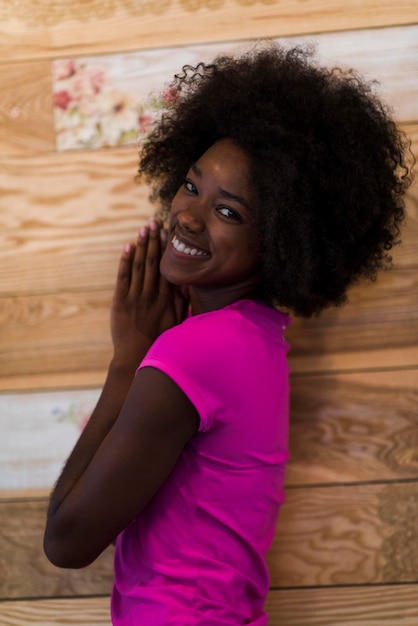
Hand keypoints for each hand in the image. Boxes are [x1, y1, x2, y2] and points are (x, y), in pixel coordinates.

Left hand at [111, 219, 188, 370]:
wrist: (136, 356)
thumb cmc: (159, 339)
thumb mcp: (177, 322)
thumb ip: (183, 301)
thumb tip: (188, 282)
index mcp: (168, 299)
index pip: (168, 268)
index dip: (168, 249)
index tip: (170, 232)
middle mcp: (153, 295)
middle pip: (154, 262)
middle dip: (155, 240)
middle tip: (155, 221)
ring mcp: (136, 297)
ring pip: (140, 265)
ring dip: (142, 245)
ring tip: (144, 228)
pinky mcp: (120, 301)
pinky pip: (124, 277)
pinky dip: (126, 261)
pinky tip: (129, 246)